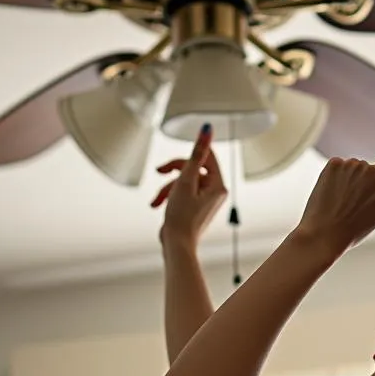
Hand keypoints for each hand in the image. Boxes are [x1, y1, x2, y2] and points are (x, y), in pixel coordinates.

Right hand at [151, 125, 227, 248]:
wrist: (176, 244)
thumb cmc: (182, 217)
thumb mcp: (186, 180)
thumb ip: (195, 155)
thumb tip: (206, 131)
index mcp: (218, 186)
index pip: (208, 157)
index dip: (192, 152)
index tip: (179, 148)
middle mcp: (214, 193)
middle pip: (193, 169)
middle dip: (173, 173)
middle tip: (159, 171)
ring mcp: (204, 201)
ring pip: (183, 182)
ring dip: (167, 188)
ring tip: (157, 201)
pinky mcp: (194, 208)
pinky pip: (181, 194)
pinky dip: (169, 197)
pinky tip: (158, 205)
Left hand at [295, 155, 374, 258]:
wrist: (325, 233)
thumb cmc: (353, 228)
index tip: (369, 188)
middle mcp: (372, 169)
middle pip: (368, 167)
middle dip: (363, 179)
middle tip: (353, 201)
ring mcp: (352, 164)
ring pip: (352, 166)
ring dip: (348, 177)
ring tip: (341, 200)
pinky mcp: (335, 163)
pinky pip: (338, 165)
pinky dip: (334, 176)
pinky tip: (332, 192)